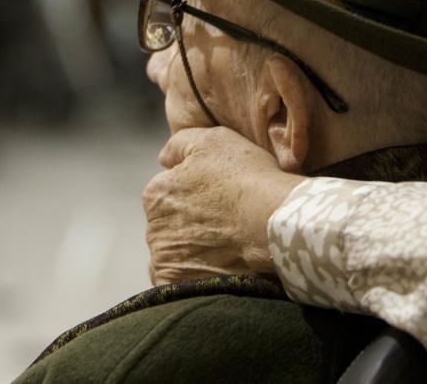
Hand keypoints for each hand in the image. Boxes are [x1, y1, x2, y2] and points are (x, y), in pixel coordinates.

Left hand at [142, 127, 303, 284]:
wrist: (273, 223)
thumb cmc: (247, 179)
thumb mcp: (214, 140)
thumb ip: (180, 144)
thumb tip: (163, 159)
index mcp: (156, 194)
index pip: (169, 194)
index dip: (197, 194)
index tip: (222, 198)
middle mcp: (153, 229)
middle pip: (172, 226)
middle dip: (193, 225)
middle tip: (228, 224)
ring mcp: (166, 262)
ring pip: (178, 256)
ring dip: (195, 252)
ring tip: (229, 249)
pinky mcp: (180, 287)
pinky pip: (181, 284)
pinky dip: (196, 277)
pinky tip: (219, 270)